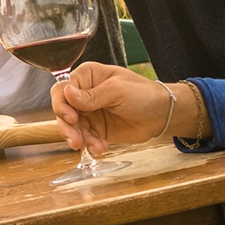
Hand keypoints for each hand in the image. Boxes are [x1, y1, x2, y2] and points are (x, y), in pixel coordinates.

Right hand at [50, 62, 169, 153]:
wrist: (162, 114)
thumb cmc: (143, 94)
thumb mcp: (117, 91)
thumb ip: (92, 95)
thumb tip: (67, 93)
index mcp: (87, 77)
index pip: (63, 89)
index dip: (61, 103)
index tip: (70, 117)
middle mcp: (83, 94)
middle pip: (63, 110)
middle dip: (67, 127)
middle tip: (75, 140)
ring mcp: (89, 112)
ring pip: (72, 127)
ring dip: (79, 138)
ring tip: (94, 146)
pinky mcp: (96, 128)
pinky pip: (85, 138)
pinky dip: (90, 145)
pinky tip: (101, 147)